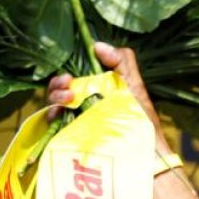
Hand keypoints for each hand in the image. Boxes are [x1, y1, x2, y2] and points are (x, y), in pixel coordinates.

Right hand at [46, 43, 168, 150]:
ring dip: (55, 96)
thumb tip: (98, 45)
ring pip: (53, 104)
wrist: (146, 153)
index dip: (68, 71)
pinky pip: (53, 125)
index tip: (70, 72)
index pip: (72, 77)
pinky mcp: (71, 137)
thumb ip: (121, 63)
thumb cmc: (142, 120)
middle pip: (59, 89)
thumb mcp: (134, 87)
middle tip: (67, 83)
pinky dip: (52, 115)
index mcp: (95, 91)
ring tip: (68, 98)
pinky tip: (58, 113)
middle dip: (58, 83)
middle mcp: (82, 105)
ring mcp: (75, 122)